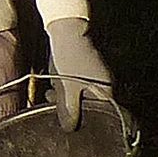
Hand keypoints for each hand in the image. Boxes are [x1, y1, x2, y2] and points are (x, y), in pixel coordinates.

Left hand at [44, 16, 113, 131]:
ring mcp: (97, 75)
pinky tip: (54, 85)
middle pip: (91, 106)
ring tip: (51, 93)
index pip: (102, 115)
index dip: (87, 122)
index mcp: (107, 90)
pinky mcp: (87, 68)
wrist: (65, 28)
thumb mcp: (66, 89)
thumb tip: (70, 128)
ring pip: (83, 96)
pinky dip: (67, 89)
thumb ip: (69, 111)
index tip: (72, 124)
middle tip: (55, 105)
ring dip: (67, 98)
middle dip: (72, 109)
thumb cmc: (68, 58)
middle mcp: (106, 83)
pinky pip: (79, 86)